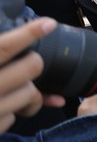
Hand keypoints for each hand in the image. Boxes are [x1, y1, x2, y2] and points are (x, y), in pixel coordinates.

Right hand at [0, 18, 63, 132]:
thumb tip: (13, 38)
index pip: (4, 47)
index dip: (28, 33)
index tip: (47, 24)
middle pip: (31, 67)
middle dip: (33, 62)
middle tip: (27, 62)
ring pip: (30, 93)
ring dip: (27, 91)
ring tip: (10, 89)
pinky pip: (13, 117)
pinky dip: (10, 112)